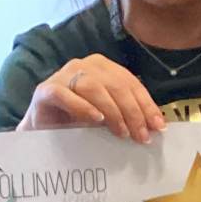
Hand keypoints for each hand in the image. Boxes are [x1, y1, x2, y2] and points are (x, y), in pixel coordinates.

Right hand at [18, 54, 166, 142]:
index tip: (158, 127)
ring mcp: (63, 75)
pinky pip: (66, 95)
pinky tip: (96, 120)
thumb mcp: (107, 116)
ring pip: (93, 88)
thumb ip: (127, 115)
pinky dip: (83, 107)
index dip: (146, 105)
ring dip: (112, 111)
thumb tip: (156, 126)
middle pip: (116, 85)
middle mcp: (84, 65)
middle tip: (141, 136)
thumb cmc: (77, 121)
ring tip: (122, 132)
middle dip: (133, 112)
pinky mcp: (46, 90)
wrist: (42, 130)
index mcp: (103, 67)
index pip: (130, 83)